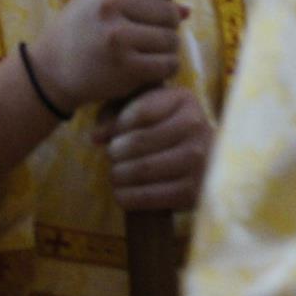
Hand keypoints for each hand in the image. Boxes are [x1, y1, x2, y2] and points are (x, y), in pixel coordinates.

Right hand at [26, 0, 187, 111]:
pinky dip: (166, 68)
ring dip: (166, 49)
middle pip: (168, 11)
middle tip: (149, 35)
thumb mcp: (98, 0)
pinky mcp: (125, 66)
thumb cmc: (80, 31)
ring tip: (148, 52)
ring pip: (171, 39)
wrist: (49, 71)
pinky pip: (168, 63)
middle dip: (166, 25)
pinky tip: (150, 68)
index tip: (153, 4)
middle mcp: (108, 4)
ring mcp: (116, 36)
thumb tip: (187, 10)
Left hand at [92, 85, 212, 211]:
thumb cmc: (162, 129)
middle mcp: (196, 127)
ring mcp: (198, 161)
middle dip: (115, 152)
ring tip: (116, 173)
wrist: (200, 162)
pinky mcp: (191, 192)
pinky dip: (125, 196)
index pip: (139, 112)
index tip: (113, 135)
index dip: (117, 126)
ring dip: (118, 174)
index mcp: (184, 100)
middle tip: (113, 157)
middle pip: (137, 141)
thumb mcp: (142, 110)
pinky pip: (147, 196)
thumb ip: (115, 115)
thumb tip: (95, 137)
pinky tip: (121, 192)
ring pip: (140, 169)